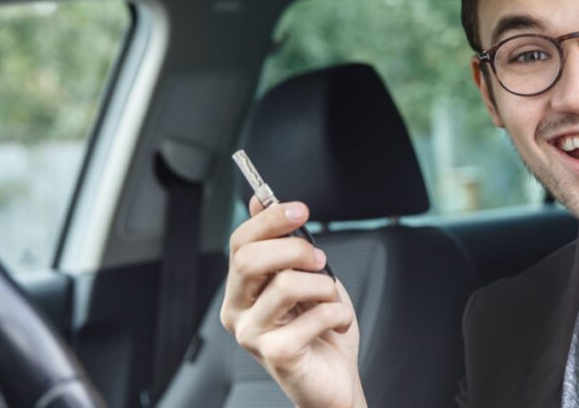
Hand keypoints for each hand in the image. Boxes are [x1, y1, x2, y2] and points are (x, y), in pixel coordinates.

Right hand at [220, 199, 366, 407]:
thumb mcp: (305, 275)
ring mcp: (252, 335)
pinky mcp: (275, 354)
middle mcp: (239, 311)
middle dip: (294, 249)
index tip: (300, 210)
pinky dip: (338, 313)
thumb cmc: (319, 329)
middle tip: (320, 259)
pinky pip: (313, 315)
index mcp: (242, 289)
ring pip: (286, 284)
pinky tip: (339, 323)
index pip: (240, 243)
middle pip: (249, 259)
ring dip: (324, 285)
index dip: (269, 220)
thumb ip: (283, 242)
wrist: (335, 379)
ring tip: (331, 299)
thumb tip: (258, 200)